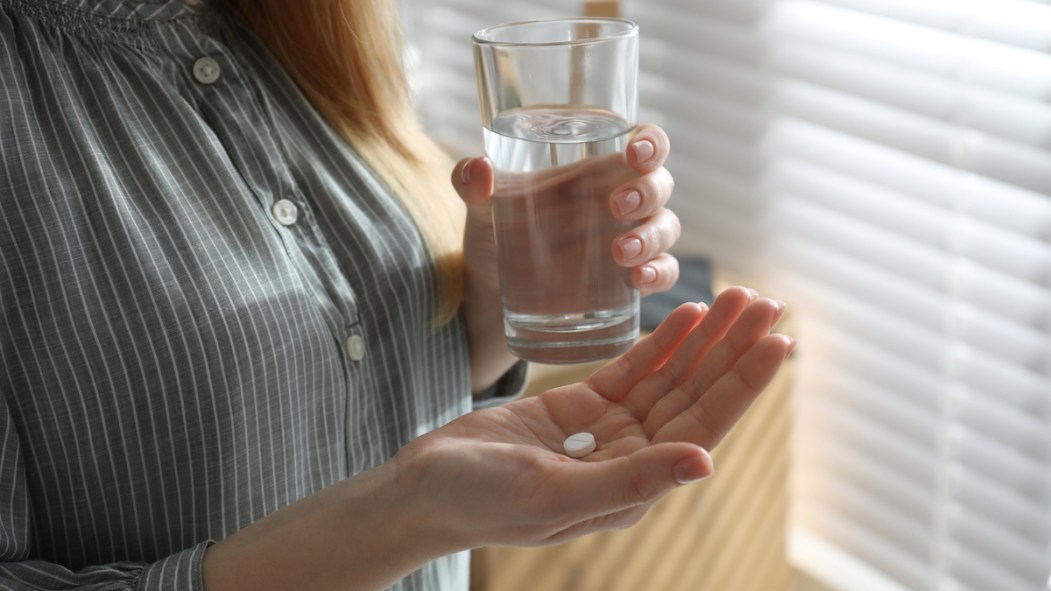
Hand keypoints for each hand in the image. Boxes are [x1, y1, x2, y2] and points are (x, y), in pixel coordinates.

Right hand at [393, 287, 791, 549]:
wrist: (422, 490)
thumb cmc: (480, 502)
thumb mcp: (553, 494)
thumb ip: (629, 480)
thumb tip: (704, 462)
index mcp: (634, 487)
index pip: (702, 428)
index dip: (741, 384)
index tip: (778, 342)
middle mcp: (630, 458)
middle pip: (694, 396)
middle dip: (731, 350)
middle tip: (767, 302)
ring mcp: (606, 432)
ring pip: (668, 378)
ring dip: (704, 339)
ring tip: (739, 297)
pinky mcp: (579, 408)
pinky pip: (632, 370)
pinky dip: (661, 343)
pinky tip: (689, 314)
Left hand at [453, 123, 679, 298]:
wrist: (491, 294)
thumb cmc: (496, 236)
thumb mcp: (481, 208)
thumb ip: (471, 184)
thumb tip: (476, 169)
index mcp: (595, 173)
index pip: (642, 146)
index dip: (651, 142)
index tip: (637, 150)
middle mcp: (621, 203)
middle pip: (659, 185)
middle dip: (648, 192)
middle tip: (618, 206)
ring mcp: (630, 242)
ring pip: (666, 229)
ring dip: (652, 237)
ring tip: (619, 253)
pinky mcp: (628, 283)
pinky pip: (663, 273)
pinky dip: (659, 274)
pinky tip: (638, 280)